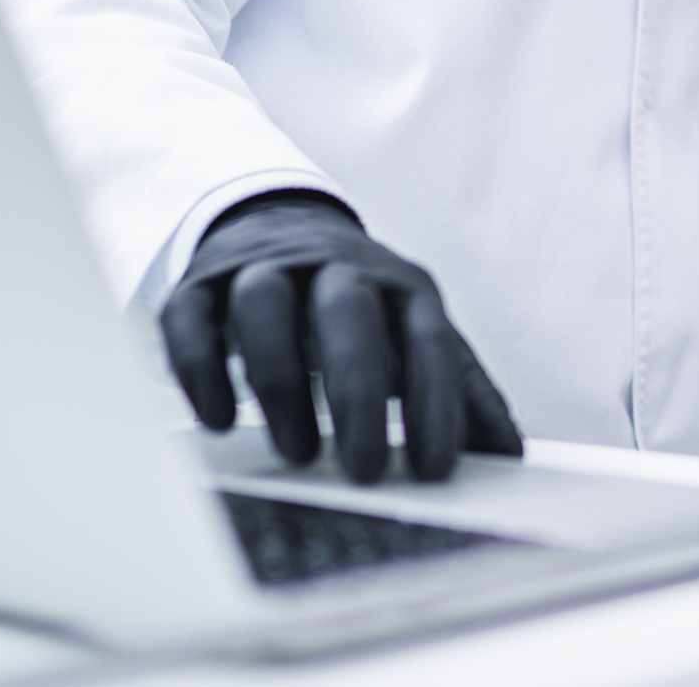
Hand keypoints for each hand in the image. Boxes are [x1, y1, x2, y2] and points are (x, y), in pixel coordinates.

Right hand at [160, 192, 524, 483]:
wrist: (282, 227)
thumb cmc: (365, 308)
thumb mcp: (418, 335)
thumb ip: (460, 390)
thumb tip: (507, 455)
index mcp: (402, 287)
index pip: (427, 341)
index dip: (435, 407)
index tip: (435, 472)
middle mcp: (335, 269)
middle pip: (348, 316)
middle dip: (358, 394)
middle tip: (366, 469)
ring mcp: (264, 271)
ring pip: (266, 306)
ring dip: (281, 381)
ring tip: (297, 453)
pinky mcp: (200, 285)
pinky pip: (191, 319)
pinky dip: (202, 369)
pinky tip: (220, 420)